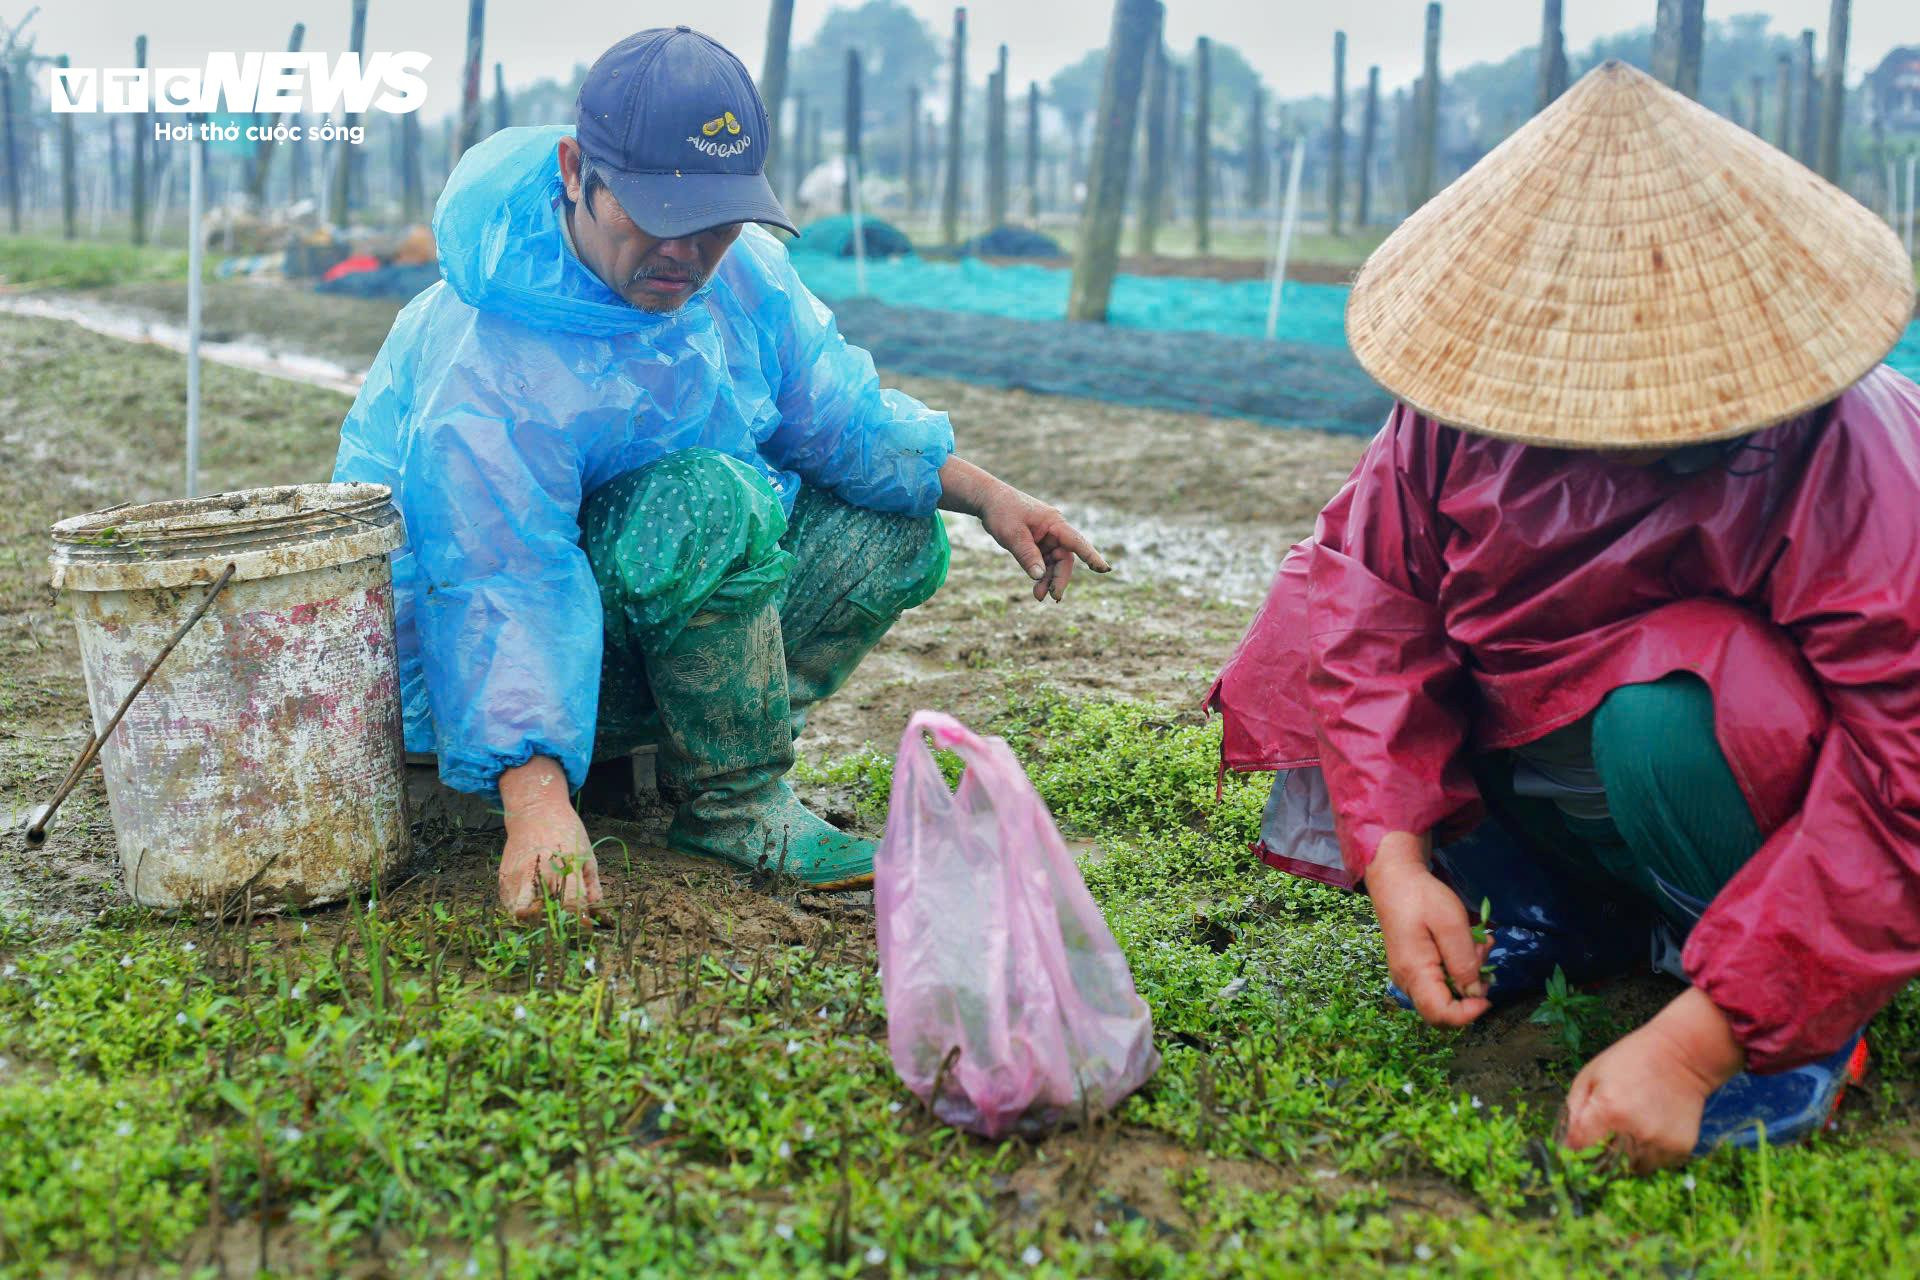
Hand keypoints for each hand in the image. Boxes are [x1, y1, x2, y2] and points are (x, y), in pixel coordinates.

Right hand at [498, 757, 602, 923]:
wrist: (535, 812)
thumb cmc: (566, 832)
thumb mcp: (586, 855)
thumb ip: (592, 887)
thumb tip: (597, 914)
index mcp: (563, 866)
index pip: (572, 904)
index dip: (580, 919)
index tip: (585, 926)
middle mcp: (538, 872)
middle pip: (545, 914)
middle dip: (557, 924)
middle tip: (565, 924)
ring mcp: (518, 877)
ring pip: (523, 915)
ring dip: (536, 920)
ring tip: (548, 915)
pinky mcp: (504, 879)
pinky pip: (511, 906)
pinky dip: (523, 911)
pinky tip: (534, 904)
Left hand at [978, 487, 1107, 601]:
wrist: (988, 499)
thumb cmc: (1002, 512)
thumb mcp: (1013, 535)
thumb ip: (1027, 555)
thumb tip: (1039, 576)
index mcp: (1054, 523)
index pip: (1077, 542)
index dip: (1091, 557)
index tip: (1104, 569)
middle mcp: (1054, 530)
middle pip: (1065, 558)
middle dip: (1060, 578)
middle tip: (1053, 597)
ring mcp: (1046, 537)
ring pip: (1055, 564)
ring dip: (1049, 580)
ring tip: (1039, 597)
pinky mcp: (1037, 543)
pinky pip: (1044, 562)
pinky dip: (1040, 575)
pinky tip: (1037, 589)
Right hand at [1365, 831, 1492, 1027]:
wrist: (1395, 879)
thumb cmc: (1421, 897)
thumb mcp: (1450, 923)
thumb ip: (1464, 961)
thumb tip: (1475, 993)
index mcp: (1414, 972)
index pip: (1440, 1015)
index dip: (1468, 1014)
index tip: (1488, 996)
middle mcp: (1407, 981)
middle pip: (1444, 1009)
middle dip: (1472, 991)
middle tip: (1482, 955)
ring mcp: (1409, 976)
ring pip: (1445, 994)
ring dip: (1468, 975)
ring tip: (1477, 941)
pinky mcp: (1415, 968)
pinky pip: (1441, 981)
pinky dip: (1459, 968)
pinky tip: (1465, 943)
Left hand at [1560, 986, 1744, 1172]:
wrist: (1682, 1056)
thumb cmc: (1630, 1061)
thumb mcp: (1591, 1075)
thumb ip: (1574, 1109)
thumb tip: (1568, 1143)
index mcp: (1608, 1110)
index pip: (1579, 1147)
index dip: (1573, 1148)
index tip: (1575, 1146)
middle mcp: (1635, 1131)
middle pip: (1605, 1164)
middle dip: (1600, 1156)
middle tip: (1605, 1138)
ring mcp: (1660, 1142)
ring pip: (1632, 1168)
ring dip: (1626, 1158)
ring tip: (1632, 1130)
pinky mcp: (1680, 1148)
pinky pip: (1656, 1164)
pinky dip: (1649, 1154)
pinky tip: (1651, 1130)